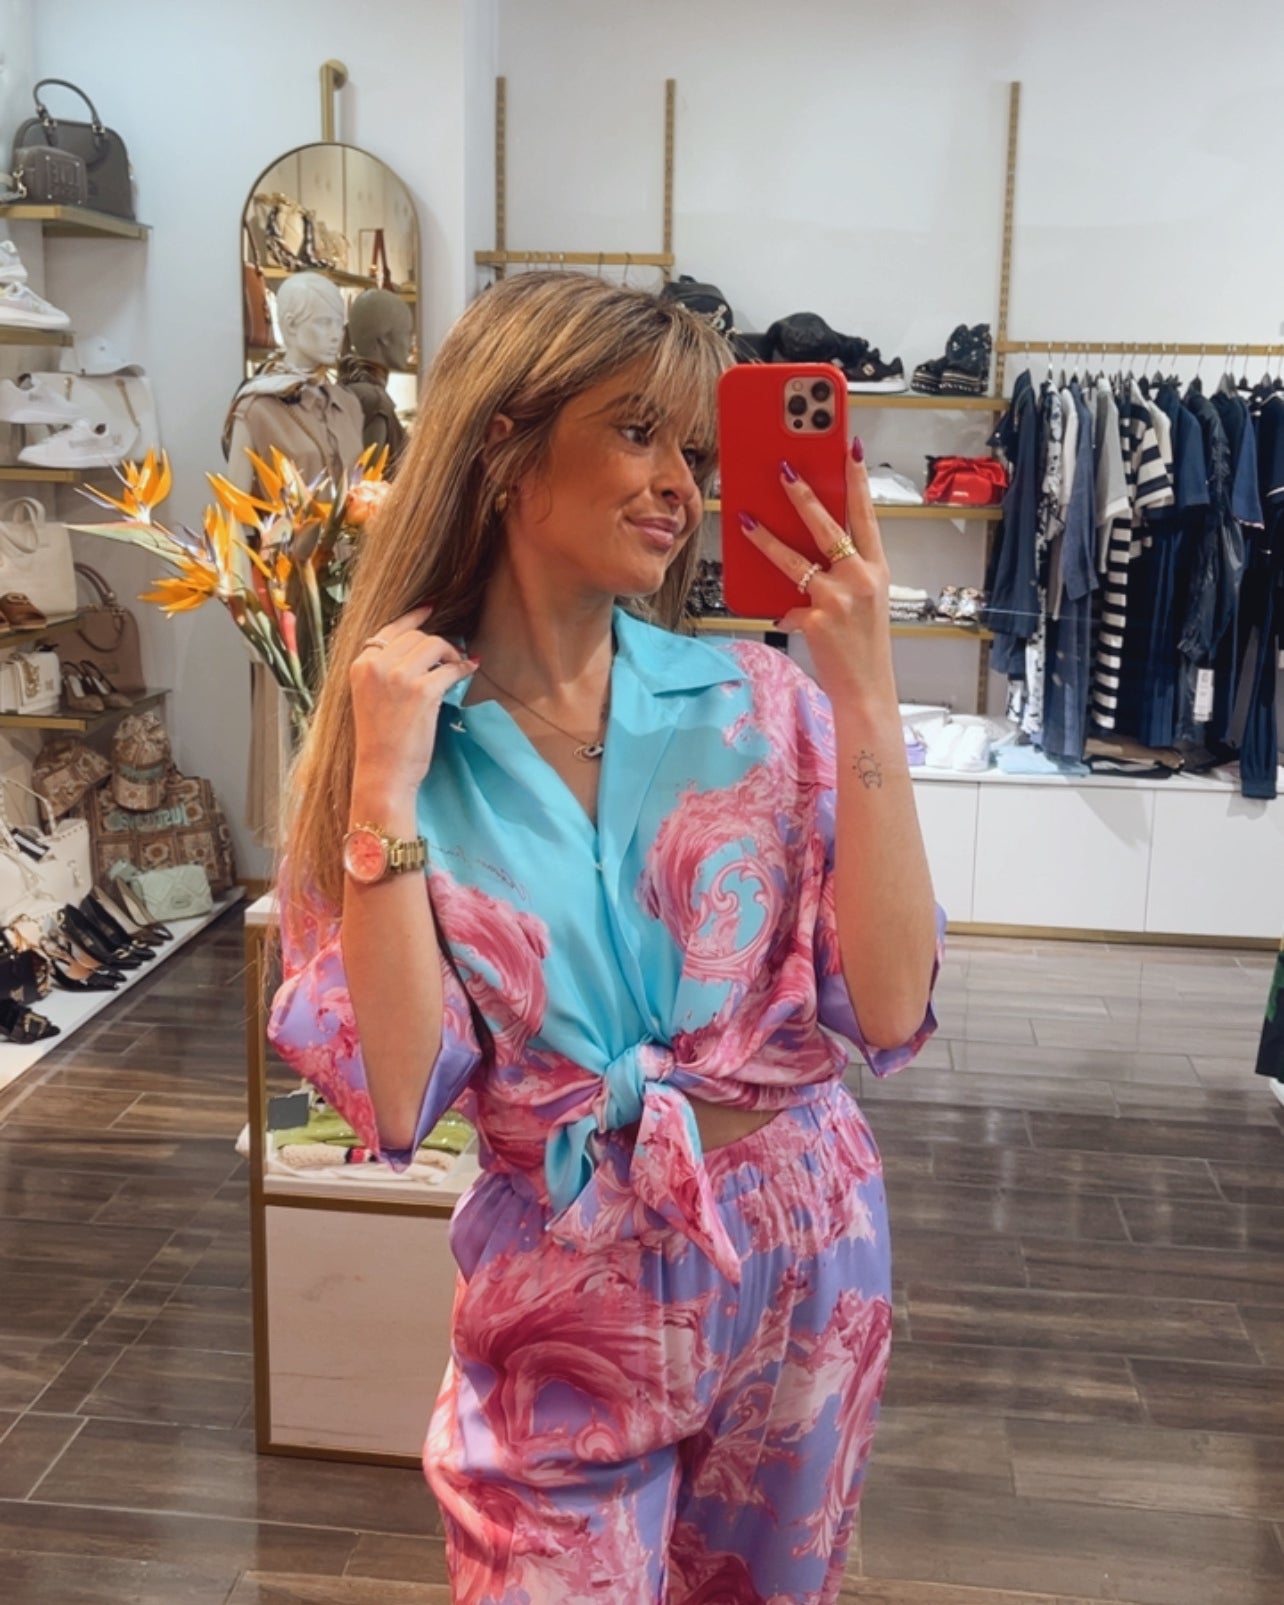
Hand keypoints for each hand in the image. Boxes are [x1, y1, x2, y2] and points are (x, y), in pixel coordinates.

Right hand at [349, 606, 475, 796]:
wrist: (382, 772)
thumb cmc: (380, 741)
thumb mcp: (371, 697)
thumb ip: (386, 671)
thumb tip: (422, 647)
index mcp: (360, 665)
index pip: (390, 629)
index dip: (413, 618)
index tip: (430, 609)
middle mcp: (376, 666)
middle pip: (416, 636)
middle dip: (437, 644)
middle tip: (450, 657)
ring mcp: (398, 677)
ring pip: (434, 644)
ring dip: (451, 653)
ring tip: (457, 666)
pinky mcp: (421, 692)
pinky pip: (450, 669)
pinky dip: (463, 668)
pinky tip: (469, 671)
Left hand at [736, 444, 893, 701]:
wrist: (866, 689)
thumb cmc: (863, 644)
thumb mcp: (865, 600)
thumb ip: (843, 571)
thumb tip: (804, 545)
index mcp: (877, 569)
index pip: (866, 515)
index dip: (857, 480)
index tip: (850, 448)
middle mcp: (861, 579)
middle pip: (826, 527)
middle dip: (802, 494)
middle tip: (783, 467)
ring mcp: (838, 599)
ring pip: (794, 560)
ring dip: (765, 537)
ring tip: (745, 518)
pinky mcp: (816, 620)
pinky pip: (787, 605)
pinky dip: (781, 610)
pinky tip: (778, 613)